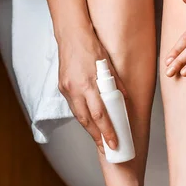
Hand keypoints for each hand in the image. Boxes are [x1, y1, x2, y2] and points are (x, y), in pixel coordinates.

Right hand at [57, 30, 127, 152]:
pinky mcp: (62, 88)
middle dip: (97, 137)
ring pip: (79, 116)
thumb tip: (122, 102)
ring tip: (100, 141)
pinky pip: (74, 107)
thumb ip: (116, 86)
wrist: (71, 35)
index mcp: (89, 84)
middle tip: (107, 149)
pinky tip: (90, 123)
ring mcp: (67, 89)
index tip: (113, 144)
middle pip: (87, 121)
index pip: (100, 115)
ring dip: (90, 130)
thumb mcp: (109, 67)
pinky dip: (83, 117)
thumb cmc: (93, 48)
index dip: (107, 132)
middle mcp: (76, 89)